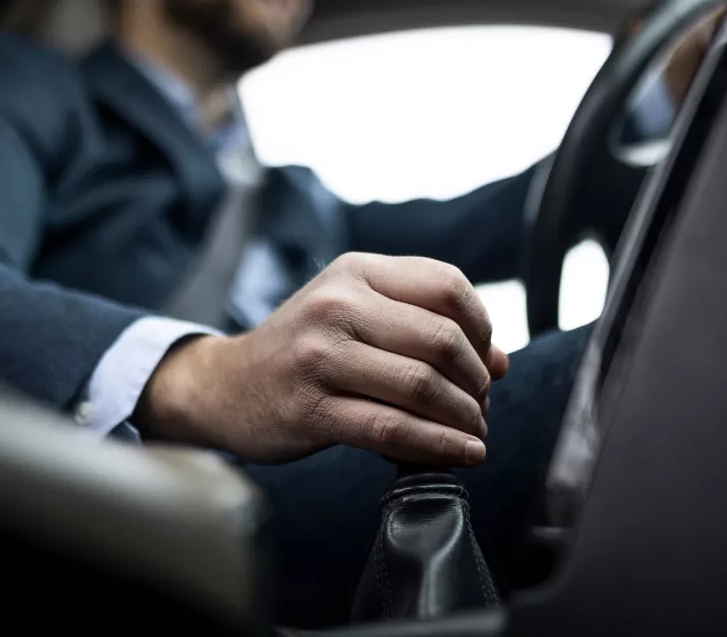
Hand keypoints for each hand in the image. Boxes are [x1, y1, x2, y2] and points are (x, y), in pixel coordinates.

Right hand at [138, 253, 509, 465]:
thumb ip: (424, 324)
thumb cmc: (305, 348)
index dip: (483, 327)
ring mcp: (320, 357)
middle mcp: (337, 305)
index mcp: (355, 272)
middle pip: (442, 338)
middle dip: (477, 379)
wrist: (225, 385)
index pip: (447, 285)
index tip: (487, 360)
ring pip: (421, 385)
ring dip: (463, 417)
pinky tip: (460, 454)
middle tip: (482, 404)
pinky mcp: (311, 410)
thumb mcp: (356, 311)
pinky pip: (391, 429)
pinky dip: (438, 446)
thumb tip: (500, 362)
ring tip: (474, 432)